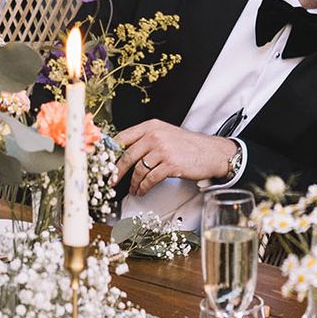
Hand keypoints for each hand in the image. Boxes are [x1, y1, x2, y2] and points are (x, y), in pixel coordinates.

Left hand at [114, 119, 236, 196]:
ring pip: (138, 170)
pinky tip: (142, 191)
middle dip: (116, 171)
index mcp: (152, 126)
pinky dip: (143, 188)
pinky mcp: (170, 164)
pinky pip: (149, 179)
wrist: (212, 153)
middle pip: (127, 155)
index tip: (104, 163)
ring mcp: (163, 149)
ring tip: (133, 189)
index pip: (123, 137)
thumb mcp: (166, 134)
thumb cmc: (188, 146)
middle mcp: (155, 135)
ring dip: (133, 183)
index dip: (110, 152)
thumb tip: (122, 153)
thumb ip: (146, 139)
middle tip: (111, 181)